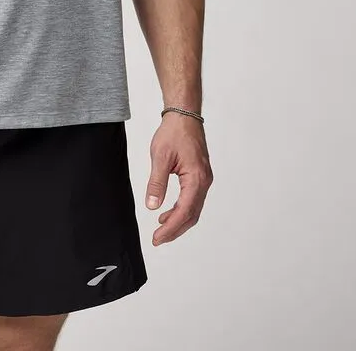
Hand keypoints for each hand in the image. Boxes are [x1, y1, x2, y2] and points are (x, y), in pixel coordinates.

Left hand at [145, 112, 212, 245]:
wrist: (184, 115)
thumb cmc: (174, 132)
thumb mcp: (160, 157)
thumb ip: (156, 182)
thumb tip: (151, 205)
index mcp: (196, 178)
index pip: (184, 211)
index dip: (170, 228)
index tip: (157, 238)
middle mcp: (204, 181)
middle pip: (191, 215)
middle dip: (174, 229)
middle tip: (157, 239)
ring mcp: (204, 179)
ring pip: (193, 209)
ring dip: (178, 221)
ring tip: (160, 229)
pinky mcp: (200, 175)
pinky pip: (192, 199)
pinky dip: (181, 210)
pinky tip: (167, 212)